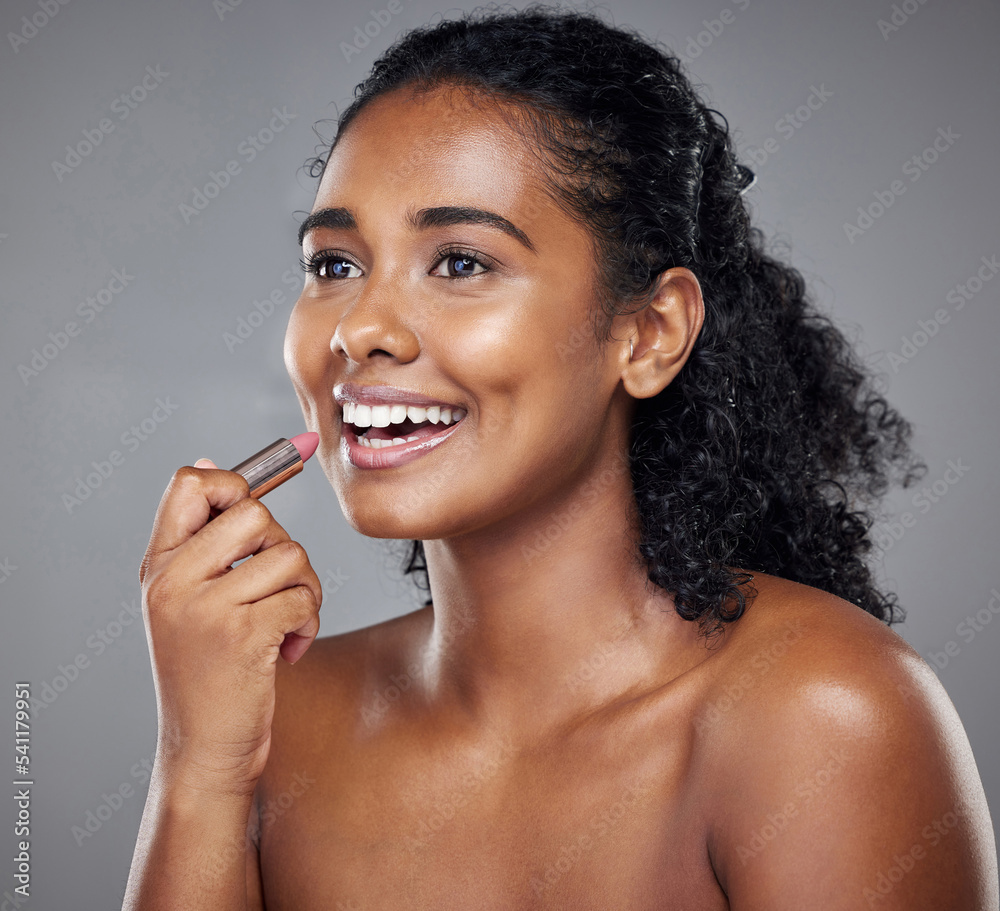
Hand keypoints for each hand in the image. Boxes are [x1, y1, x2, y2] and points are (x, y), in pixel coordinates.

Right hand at [138, 458, 321, 795]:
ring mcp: (205, 609)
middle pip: (255, 513)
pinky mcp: (242, 637)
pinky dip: (310, 622)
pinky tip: (289, 649)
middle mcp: (173, 582)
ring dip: (306, 589)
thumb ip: (200, 536)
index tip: (252, 525)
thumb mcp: (187, 600)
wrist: (203, 749)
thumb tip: (209, 461)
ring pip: (289, 555)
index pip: (190, 484)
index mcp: (159, 566)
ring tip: (286, 621)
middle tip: (275, 586)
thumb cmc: (207, 670)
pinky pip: (302, 598)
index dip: (234, 487)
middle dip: (282, 546)